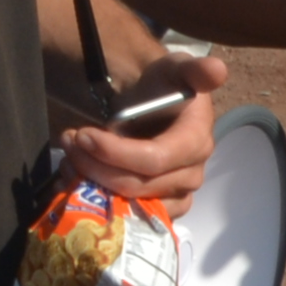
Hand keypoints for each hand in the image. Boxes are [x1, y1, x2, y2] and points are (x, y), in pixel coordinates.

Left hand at [57, 49, 233, 205]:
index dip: (115, 153)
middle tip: (69, 142)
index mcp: (196, 142)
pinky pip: (130, 217)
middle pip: (137, 185)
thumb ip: (194, 70)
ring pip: (130, 205)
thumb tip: (216, 69)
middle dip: (95, 166)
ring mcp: (177, 195)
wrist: (157, 105)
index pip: (154, 159)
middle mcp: (191, 174)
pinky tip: (77, 182)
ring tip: (70, 161)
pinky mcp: (160, 208)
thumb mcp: (177, 69)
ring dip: (93, 186)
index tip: (81, 134)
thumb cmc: (165, 87)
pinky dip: (99, 202)